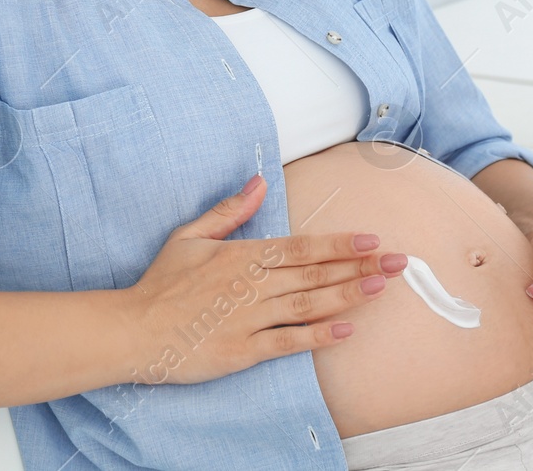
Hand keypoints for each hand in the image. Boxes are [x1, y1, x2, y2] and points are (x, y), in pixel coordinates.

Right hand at [123, 173, 407, 384]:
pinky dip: (319, 336)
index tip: (371, 240)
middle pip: (314, 274)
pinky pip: (289, 342)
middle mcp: (251, 286)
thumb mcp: (190, 235)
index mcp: (241, 256)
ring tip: (381, 288)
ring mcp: (249, 319)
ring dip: (348, 296)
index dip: (339, 244)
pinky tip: (346, 330)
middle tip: (398, 262)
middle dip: (359, 267)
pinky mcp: (244, 350)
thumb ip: (230, 211)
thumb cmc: (161, 283)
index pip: (301, 248)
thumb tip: (259, 182)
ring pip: (308, 305)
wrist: (134, 330)